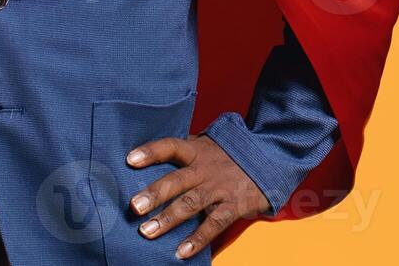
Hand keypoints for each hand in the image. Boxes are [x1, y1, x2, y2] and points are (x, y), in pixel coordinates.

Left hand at [125, 133, 270, 259]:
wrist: (268, 158)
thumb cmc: (226, 155)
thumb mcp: (206, 145)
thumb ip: (183, 151)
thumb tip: (149, 157)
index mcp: (196, 151)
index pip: (171, 146)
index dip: (151, 152)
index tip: (130, 159)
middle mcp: (206, 169)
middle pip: (177, 180)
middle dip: (155, 194)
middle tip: (134, 207)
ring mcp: (219, 188)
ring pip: (191, 204)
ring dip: (168, 219)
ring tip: (147, 232)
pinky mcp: (234, 206)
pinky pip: (214, 224)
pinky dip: (198, 239)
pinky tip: (181, 252)